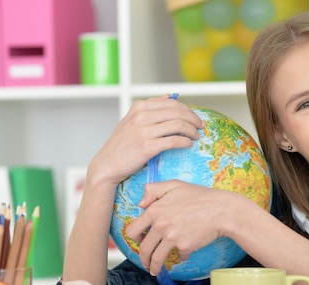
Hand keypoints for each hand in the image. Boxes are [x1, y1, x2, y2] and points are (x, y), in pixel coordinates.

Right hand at [88, 95, 203, 186]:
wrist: (107, 164)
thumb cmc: (122, 144)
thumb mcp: (132, 119)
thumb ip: (151, 107)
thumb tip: (170, 95)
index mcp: (139, 107)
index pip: (172, 103)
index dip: (188, 110)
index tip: (196, 118)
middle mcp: (141, 116)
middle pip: (178, 112)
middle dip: (194, 119)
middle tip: (201, 127)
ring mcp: (144, 131)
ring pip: (178, 125)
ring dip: (192, 131)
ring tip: (196, 136)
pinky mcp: (147, 146)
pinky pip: (174, 141)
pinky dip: (185, 142)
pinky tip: (188, 144)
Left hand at [125, 180, 231, 274]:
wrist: (221, 210)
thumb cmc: (201, 196)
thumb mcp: (175, 185)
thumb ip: (153, 190)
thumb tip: (141, 204)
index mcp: (155, 210)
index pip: (132, 229)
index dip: (134, 238)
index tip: (139, 242)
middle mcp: (160, 225)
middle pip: (144, 248)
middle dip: (143, 258)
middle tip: (146, 261)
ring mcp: (172, 237)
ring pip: (156, 258)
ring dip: (154, 267)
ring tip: (155, 270)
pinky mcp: (184, 246)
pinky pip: (179, 256)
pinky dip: (181, 257)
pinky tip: (184, 255)